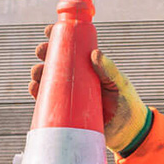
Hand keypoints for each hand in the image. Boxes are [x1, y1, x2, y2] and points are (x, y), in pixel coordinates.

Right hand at [29, 26, 151, 154]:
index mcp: (87, 67)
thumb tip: (95, 53)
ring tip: (39, 74)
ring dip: (38, 73)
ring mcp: (69, 95)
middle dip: (44, 53)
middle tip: (42, 52)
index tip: (49, 31)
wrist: (129, 132)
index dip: (57, 38)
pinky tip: (35, 88)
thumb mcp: (119, 83)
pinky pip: (47, 101)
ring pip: (47, 80)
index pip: (70, 48)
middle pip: (54, 62)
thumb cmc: (126, 103)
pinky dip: (38, 94)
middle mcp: (76, 79)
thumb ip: (109, 70)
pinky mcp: (66, 111)